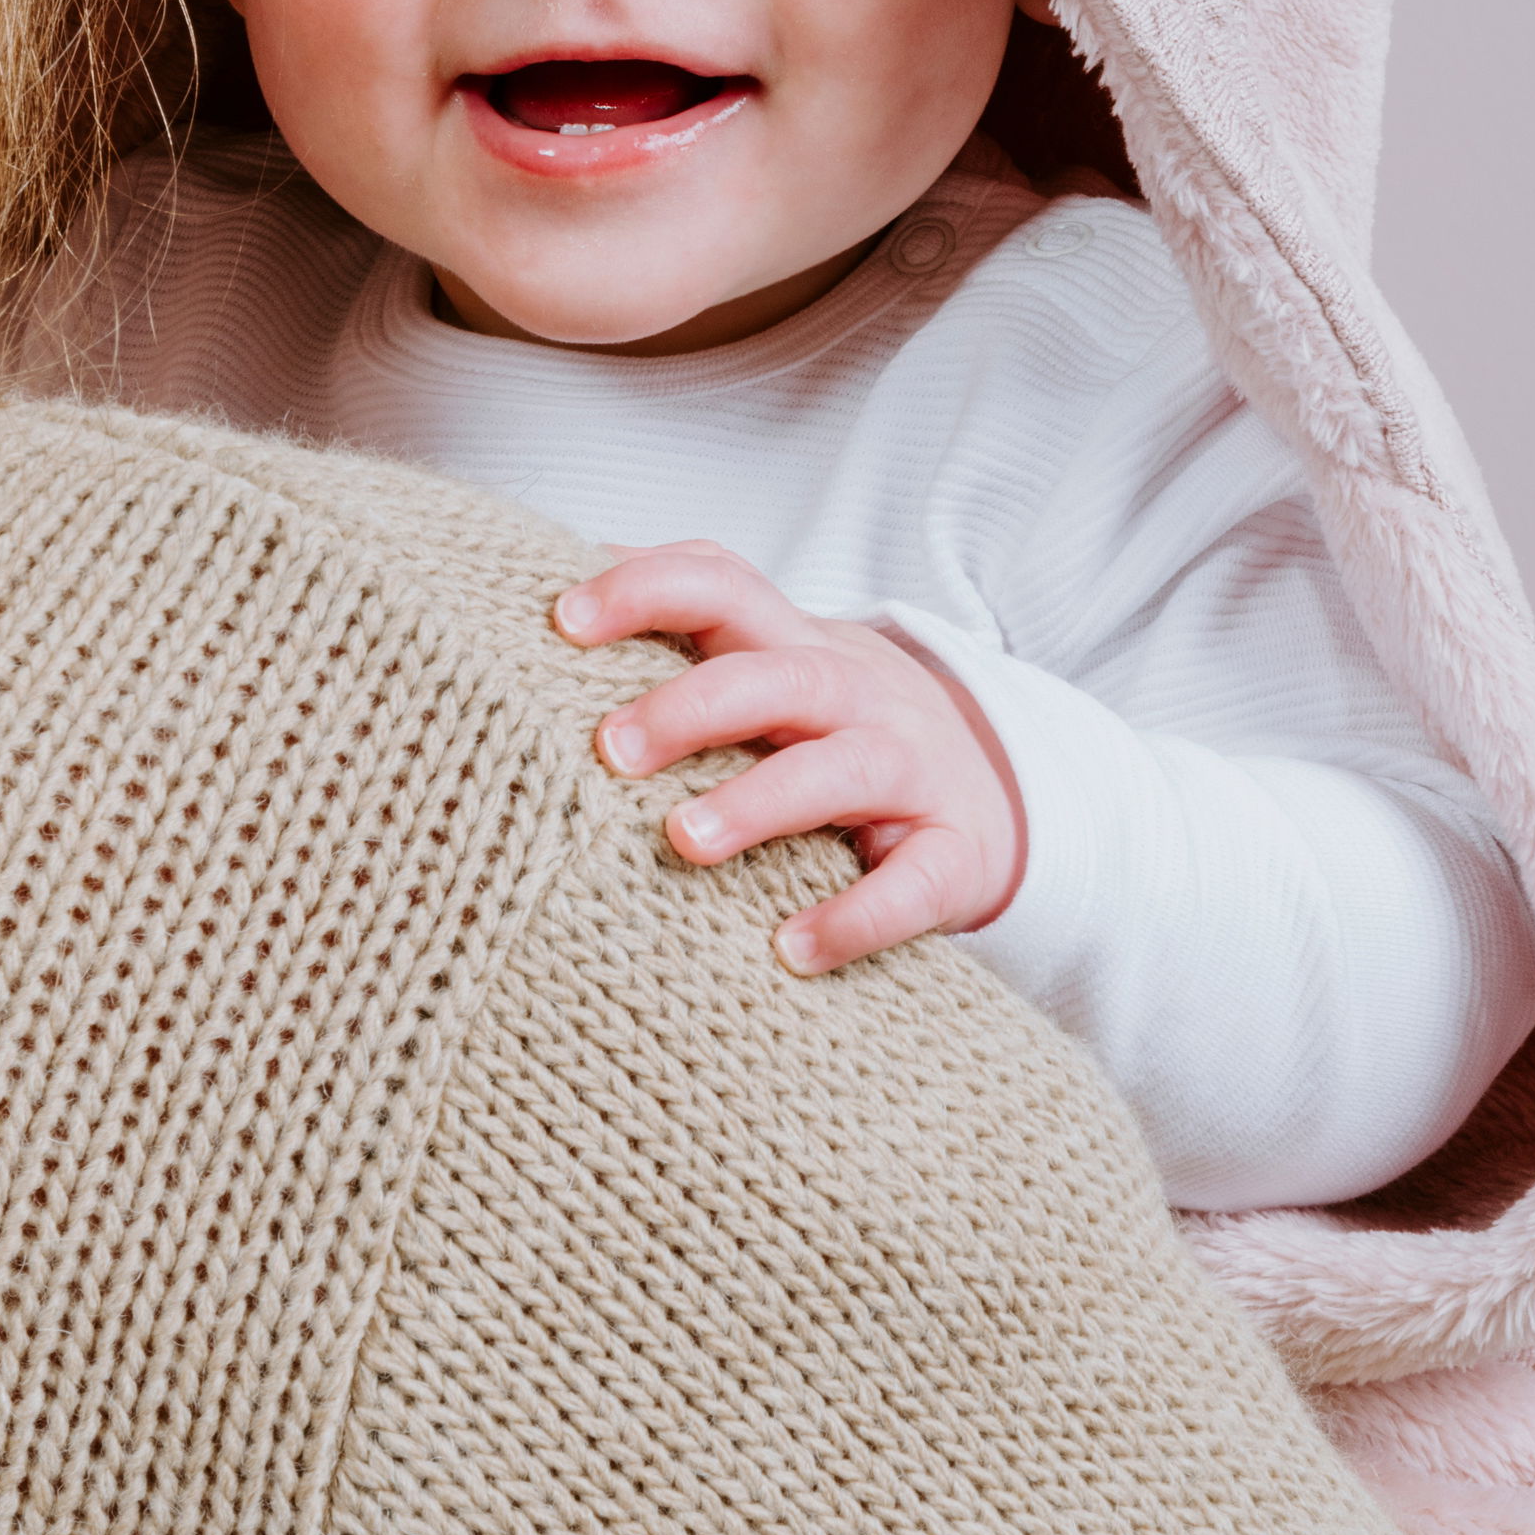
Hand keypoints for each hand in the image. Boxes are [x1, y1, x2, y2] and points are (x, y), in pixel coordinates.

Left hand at [551, 542, 1024, 971]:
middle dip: (690, 706)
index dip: (646, 588)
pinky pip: (911, 886)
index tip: (561, 620)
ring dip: (757, 803)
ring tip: (683, 841)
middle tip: (609, 749)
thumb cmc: (831, 737)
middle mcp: (855, 696)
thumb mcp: (769, 676)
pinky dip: (855, 917)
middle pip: (777, 677)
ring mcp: (910, 773)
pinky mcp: (953, 857)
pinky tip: (790, 950)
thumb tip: (542, 608)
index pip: (724, 585)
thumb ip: (680, 645)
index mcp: (794, 645)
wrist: (991, 797)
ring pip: (840, 771)